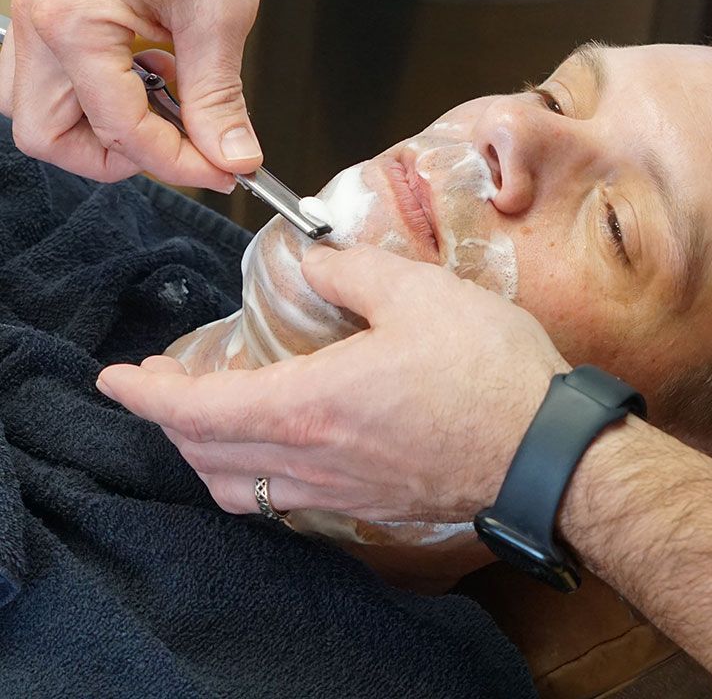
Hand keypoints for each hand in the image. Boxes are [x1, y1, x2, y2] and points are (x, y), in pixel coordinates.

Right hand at [0, 0, 268, 188]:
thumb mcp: (221, 14)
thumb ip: (219, 98)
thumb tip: (231, 154)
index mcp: (70, 21)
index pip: (118, 130)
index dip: (179, 164)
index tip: (225, 170)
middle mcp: (39, 17)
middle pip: (48, 135)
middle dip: (120, 157)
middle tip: (187, 148)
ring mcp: (42, 7)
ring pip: (44, 108)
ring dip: (104, 126)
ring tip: (172, 103)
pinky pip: (60, 70)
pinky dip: (106, 90)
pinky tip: (159, 70)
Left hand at [96, 245, 567, 521]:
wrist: (543, 451)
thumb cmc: (486, 373)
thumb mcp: (417, 294)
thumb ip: (349, 271)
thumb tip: (310, 261)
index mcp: (309, 406)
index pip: (195, 410)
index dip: (146, 394)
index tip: (116, 377)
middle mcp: (311, 460)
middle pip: (206, 454)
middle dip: (169, 420)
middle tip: (162, 386)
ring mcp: (339, 491)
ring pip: (238, 489)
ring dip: (206, 453)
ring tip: (208, 418)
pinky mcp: (369, 502)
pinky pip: (283, 501)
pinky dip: (253, 475)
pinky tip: (278, 449)